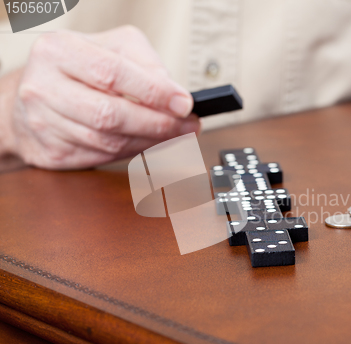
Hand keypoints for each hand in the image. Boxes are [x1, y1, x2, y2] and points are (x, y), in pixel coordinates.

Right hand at [1, 26, 199, 169]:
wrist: (31, 96)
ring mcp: (45, 124)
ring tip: (176, 136)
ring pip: (109, 142)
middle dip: (158, 124)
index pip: (112, 74)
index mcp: (59, 52)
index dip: (154, 92)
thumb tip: (174, 94)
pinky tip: (150, 144)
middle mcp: (45, 88)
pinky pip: (103, 157)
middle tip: (188, 126)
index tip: (184, 104)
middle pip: (111, 115)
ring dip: (151, 142)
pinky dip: (133, 152)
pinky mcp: (53, 152)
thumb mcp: (110, 47)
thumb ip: (143, 63)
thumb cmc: (75, 69)